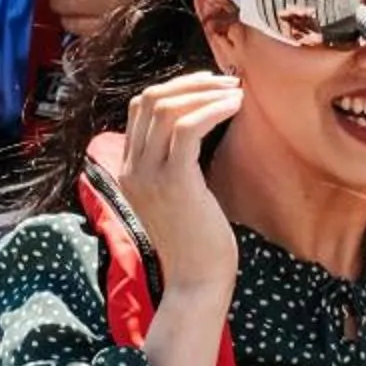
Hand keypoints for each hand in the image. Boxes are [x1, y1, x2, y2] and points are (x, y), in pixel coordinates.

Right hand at [121, 72, 243, 300]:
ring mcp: (148, 175)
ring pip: (166, 108)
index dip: (175, 88)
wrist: (197, 282)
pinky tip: (236, 107)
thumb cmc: (199, 241)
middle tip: (227, 83)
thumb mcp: (180, 195)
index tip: (210, 87)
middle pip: (150, 100)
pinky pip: (187, 127)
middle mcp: (131, 169)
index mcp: (129, 170)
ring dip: (206, 92)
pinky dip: (213, 109)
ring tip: (236, 93)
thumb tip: (203, 125)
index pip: (140, 109)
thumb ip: (179, 163)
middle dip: (191, 84)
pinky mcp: (173, 182)